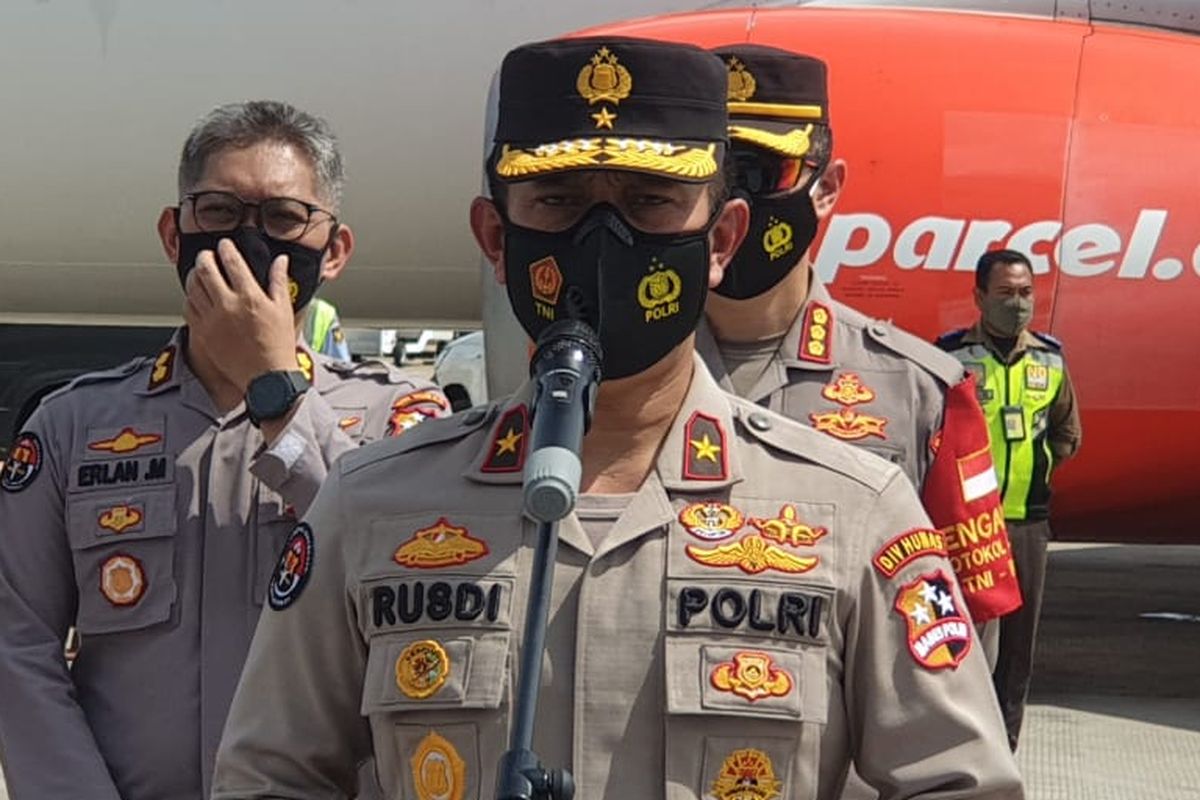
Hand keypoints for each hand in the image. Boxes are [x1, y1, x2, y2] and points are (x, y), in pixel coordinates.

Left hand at [184, 238, 298, 393]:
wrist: (267, 377)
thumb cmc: (278, 345)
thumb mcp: (283, 309)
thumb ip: (279, 281)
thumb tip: (280, 260)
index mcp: (250, 297)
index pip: (232, 262)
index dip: (226, 249)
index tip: (224, 245)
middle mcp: (228, 305)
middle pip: (206, 270)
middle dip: (205, 257)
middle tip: (208, 255)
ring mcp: (212, 320)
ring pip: (193, 287)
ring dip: (194, 275)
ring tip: (199, 272)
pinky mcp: (203, 333)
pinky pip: (188, 308)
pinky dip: (190, 298)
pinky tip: (196, 296)